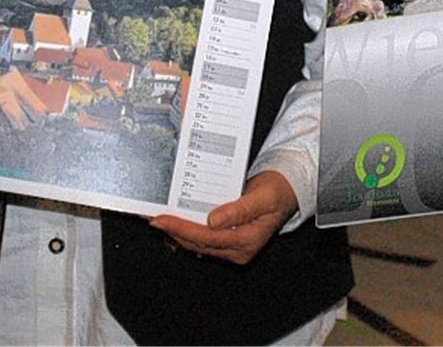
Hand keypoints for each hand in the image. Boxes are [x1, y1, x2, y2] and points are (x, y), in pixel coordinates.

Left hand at [149, 170, 298, 264]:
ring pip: (199, 244)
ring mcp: (233, 247)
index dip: (182, 229)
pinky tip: (176, 226)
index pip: (207, 237)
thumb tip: (213, 220)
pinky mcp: (228, 240)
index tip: (163, 220)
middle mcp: (238, 250)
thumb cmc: (278, 192)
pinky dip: (188, 232)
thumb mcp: (263, 196)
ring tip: (161, 222)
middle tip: (155, 220)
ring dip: (179, 233)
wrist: (287, 192)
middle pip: (199, 243)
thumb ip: (239, 210)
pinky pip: (204, 240)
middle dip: (175, 232)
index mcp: (247, 241)